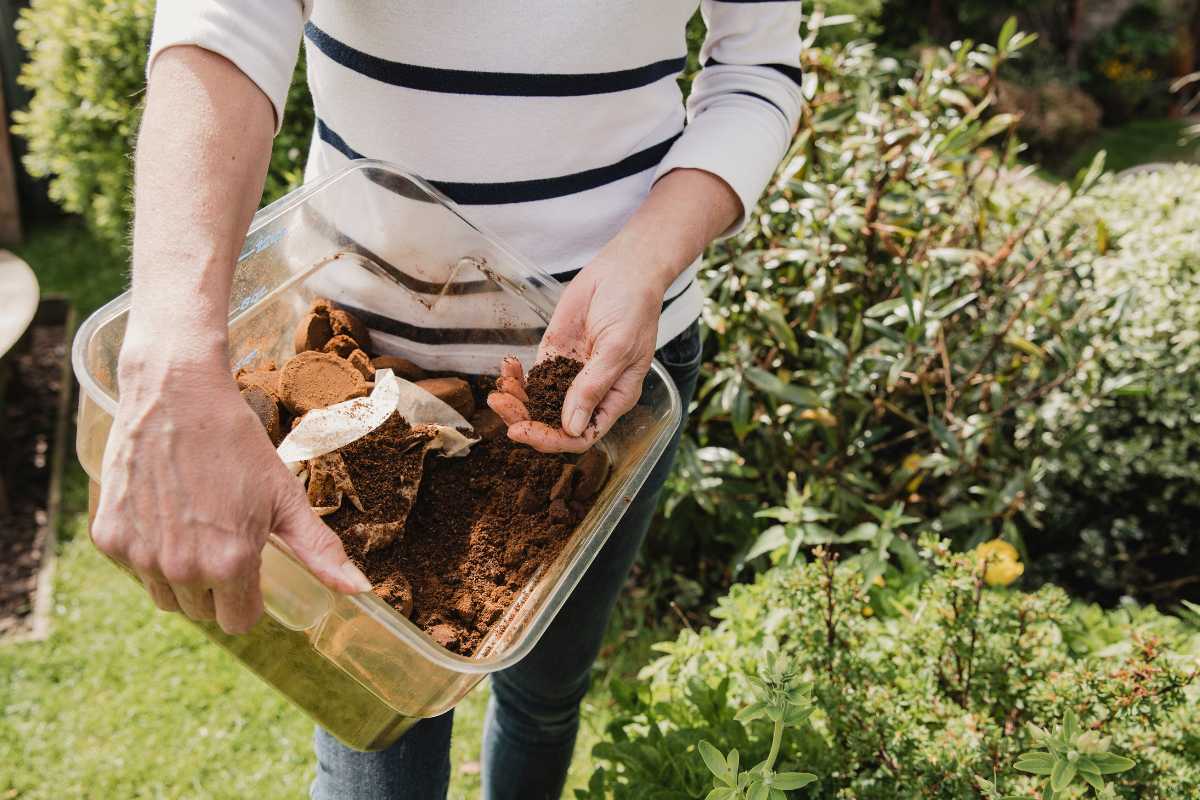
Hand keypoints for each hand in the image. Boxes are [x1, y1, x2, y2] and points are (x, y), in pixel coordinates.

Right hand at [91, 340, 370, 634]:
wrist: (176, 395)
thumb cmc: (238, 444)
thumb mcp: (285, 497)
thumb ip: (319, 550)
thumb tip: (361, 590)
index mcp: (230, 564)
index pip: (240, 622)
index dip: (249, 597)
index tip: (250, 565)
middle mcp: (182, 569)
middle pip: (203, 612)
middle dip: (217, 586)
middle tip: (223, 535)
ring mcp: (140, 556)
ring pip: (167, 597)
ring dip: (182, 576)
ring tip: (195, 526)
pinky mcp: (109, 538)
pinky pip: (134, 570)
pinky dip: (148, 552)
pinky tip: (164, 513)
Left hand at [487, 253, 666, 452]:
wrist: (623, 271)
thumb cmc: (633, 308)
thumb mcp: (618, 348)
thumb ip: (593, 386)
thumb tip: (571, 427)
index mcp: (614, 399)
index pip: (581, 435)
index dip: (552, 439)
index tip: (524, 430)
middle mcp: (591, 393)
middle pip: (553, 423)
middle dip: (524, 419)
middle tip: (500, 403)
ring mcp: (570, 375)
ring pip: (538, 403)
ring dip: (516, 400)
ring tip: (499, 388)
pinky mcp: (554, 356)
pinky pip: (531, 377)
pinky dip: (515, 377)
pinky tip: (506, 367)